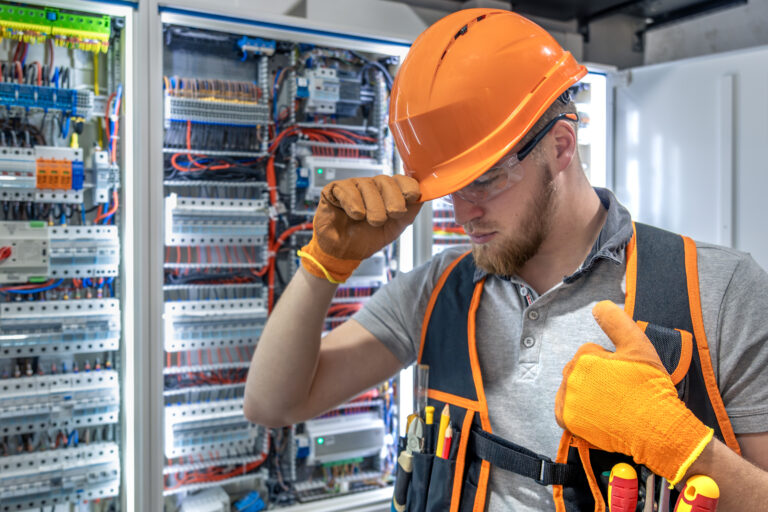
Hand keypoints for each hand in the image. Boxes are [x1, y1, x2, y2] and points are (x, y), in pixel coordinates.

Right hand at [300, 175, 420, 282]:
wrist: (343, 253)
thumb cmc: (366, 239)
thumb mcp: (394, 228)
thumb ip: (409, 213)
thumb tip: (422, 198)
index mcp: (387, 193)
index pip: (401, 180)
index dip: (408, 186)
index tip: (413, 195)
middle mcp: (371, 186)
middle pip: (386, 181)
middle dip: (393, 199)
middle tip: (393, 214)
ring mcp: (353, 186)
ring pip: (367, 186)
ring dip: (373, 206)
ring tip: (371, 221)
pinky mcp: (334, 190)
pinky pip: (346, 189)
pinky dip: (353, 203)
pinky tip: (356, 215)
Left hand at [555, 300, 713, 484]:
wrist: (656, 428)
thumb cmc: (649, 386)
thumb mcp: (638, 344)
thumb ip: (615, 321)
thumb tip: (597, 305)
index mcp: (584, 356)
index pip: (592, 352)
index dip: (612, 362)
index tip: (626, 375)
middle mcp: (570, 377)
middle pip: (580, 370)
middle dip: (598, 376)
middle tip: (621, 390)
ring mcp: (567, 400)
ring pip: (573, 388)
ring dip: (587, 392)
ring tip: (611, 403)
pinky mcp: (567, 421)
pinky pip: (565, 409)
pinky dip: (576, 411)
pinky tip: (595, 414)